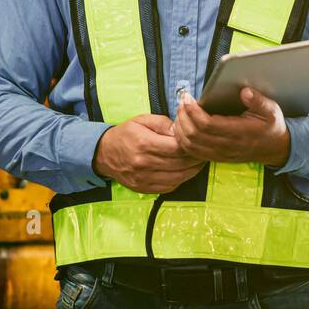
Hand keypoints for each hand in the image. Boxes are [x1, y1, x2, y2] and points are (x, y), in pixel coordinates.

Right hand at [92, 114, 206, 192]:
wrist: (104, 154)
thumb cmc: (126, 134)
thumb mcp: (142, 120)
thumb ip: (163, 123)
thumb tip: (180, 131)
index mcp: (145, 144)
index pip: (177, 148)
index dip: (192, 146)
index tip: (199, 142)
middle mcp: (144, 163)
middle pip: (180, 164)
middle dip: (196, 159)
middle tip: (204, 153)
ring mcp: (143, 178)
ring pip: (177, 178)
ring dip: (192, 172)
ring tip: (199, 163)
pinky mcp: (143, 188)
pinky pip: (168, 187)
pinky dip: (180, 180)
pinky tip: (185, 172)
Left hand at [174, 88, 290, 166]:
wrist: (274, 149)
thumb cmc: (271, 127)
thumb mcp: (272, 111)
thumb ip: (258, 101)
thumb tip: (244, 91)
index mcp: (240, 133)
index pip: (207, 125)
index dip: (193, 111)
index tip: (188, 98)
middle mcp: (227, 146)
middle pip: (194, 135)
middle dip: (183, 116)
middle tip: (181, 101)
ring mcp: (220, 154)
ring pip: (190, 145)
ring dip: (180, 128)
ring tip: (181, 111)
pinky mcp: (216, 158)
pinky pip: (192, 152)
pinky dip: (183, 139)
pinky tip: (183, 125)